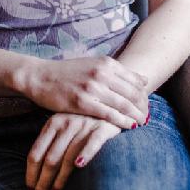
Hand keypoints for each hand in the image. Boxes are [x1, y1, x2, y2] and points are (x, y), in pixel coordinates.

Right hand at [17, 55, 149, 129]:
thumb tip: (144, 80)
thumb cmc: (67, 72)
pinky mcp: (82, 102)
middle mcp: (101, 72)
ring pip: (123, 104)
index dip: (145, 95)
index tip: (148, 105)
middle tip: (149, 117)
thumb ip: (118, 72)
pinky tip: (129, 127)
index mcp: (106, 62)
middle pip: (133, 93)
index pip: (136, 81)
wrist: (40, 76)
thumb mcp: (94, 64)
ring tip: (143, 123)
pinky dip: (122, 121)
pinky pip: (109, 114)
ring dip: (136, 115)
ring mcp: (92, 87)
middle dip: (144, 107)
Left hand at [25, 112, 125, 189]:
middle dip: (43, 181)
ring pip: (68, 157)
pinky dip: (85, 154)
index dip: (31, 173)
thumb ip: (52, 142)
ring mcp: (84, 125)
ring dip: (60, 179)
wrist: (110, 106)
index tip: (29, 187)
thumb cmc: (84, 121)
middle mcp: (66, 124)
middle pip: (50, 159)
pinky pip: (92, 143)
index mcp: (53, 123)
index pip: (36, 152)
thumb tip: (37, 171)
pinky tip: (79, 166)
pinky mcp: (102, 128)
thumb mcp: (64, 126)